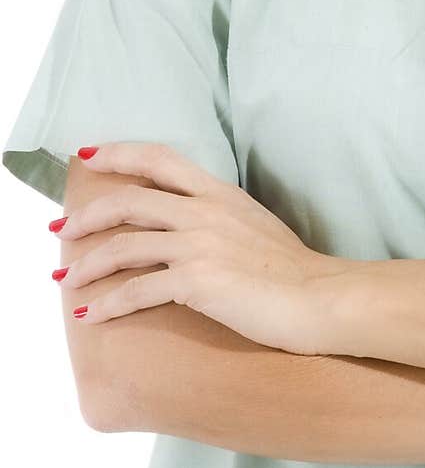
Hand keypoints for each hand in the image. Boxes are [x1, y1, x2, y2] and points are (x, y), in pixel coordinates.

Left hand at [53, 142, 355, 354]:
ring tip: (66, 279)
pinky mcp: (197, 280)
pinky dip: (108, 303)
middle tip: (61, 230)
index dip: (120, 153)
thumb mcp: (254, 225)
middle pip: (129, 201)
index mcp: (219, 193)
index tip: (89, 155)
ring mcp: (200, 244)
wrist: (320, 297)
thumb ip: (221, 217)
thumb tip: (194, 226)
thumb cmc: (294, 271)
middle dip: (86, 216)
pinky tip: (91, 314)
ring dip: (87, 264)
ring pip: (124, 246)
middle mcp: (205, 211)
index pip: (160, 158)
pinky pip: (138, 290)